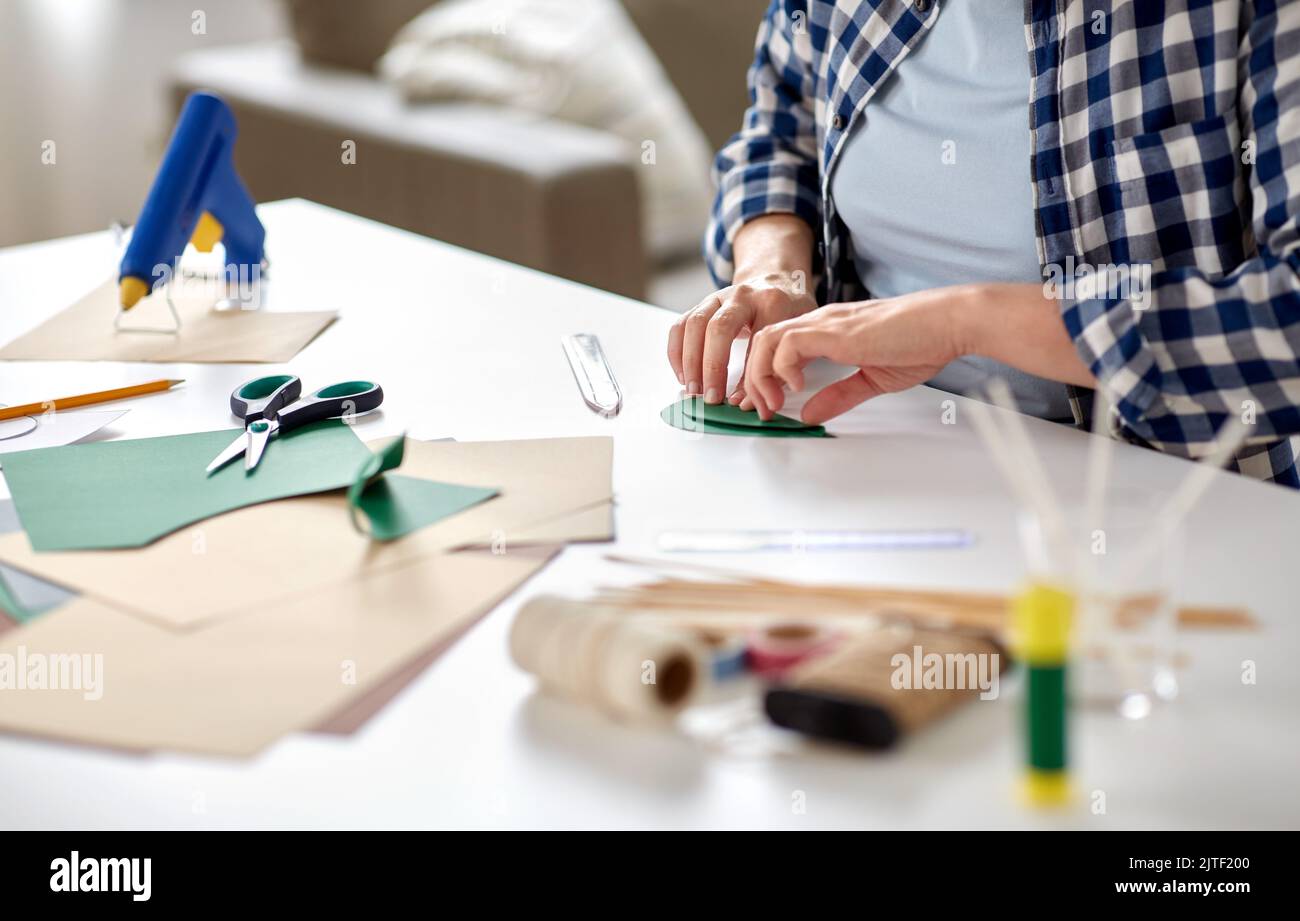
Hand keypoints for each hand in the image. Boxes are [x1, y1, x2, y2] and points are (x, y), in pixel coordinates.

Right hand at [667, 273, 815, 405]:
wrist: (776, 280)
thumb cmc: (788, 311)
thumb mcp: (794, 335)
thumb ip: (777, 368)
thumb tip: (745, 403)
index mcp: (771, 302)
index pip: (756, 339)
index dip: (746, 372)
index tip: (739, 400)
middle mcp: (741, 296)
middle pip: (719, 328)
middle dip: (711, 367)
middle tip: (711, 397)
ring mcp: (718, 297)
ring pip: (694, 324)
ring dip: (690, 361)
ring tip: (693, 390)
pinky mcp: (702, 305)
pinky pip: (681, 325)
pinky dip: (677, 352)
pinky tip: (683, 375)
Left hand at [743, 288, 967, 423]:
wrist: (947, 323)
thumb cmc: (921, 343)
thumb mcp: (871, 379)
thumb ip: (838, 395)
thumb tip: (809, 414)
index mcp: (828, 331)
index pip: (778, 345)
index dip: (765, 376)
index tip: (769, 405)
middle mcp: (821, 322)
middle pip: (762, 342)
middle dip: (753, 380)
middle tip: (762, 410)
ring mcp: (825, 323)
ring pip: (767, 340)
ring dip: (760, 375)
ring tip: (773, 402)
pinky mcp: (834, 330)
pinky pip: (788, 343)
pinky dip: (782, 367)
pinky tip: (798, 385)